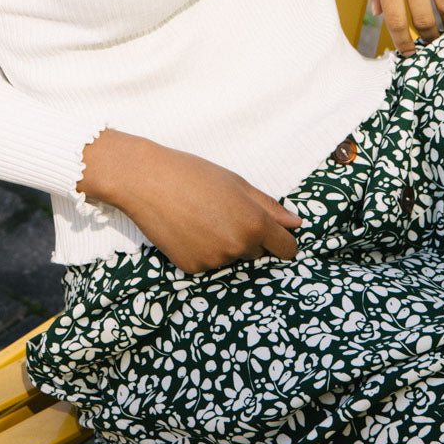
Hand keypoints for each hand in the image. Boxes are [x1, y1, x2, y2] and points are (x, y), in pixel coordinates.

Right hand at [78, 129, 302, 273]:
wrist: (146, 181)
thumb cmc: (193, 174)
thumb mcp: (237, 183)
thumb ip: (269, 206)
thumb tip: (296, 224)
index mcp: (254, 223)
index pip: (286, 249)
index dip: (283, 242)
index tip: (275, 235)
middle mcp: (237, 247)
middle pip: (257, 253)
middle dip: (248, 238)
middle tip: (223, 213)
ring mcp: (214, 261)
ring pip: (231, 259)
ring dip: (224, 245)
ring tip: (201, 217)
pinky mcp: (192, 269)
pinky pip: (208, 265)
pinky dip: (202, 251)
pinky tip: (187, 230)